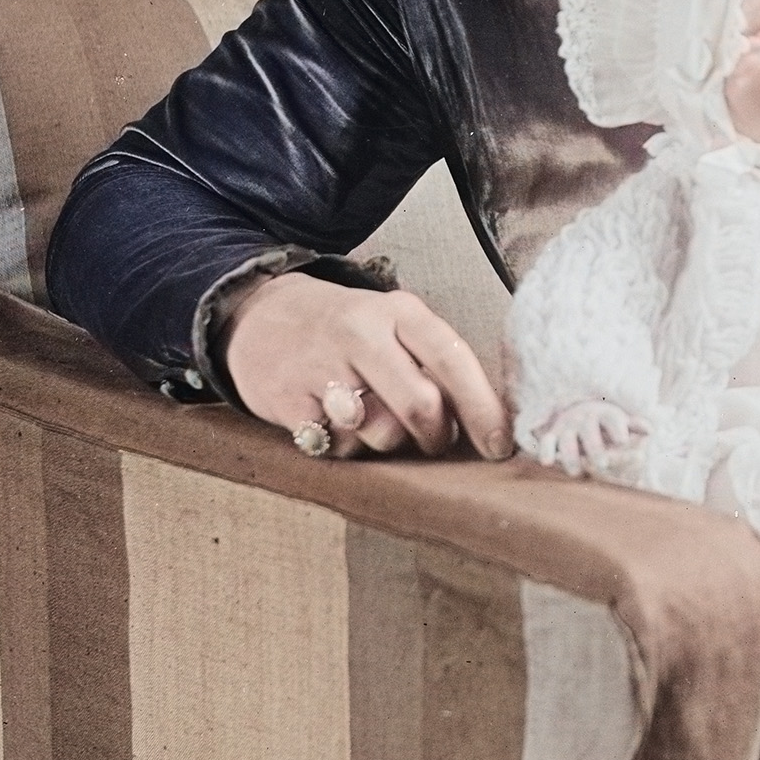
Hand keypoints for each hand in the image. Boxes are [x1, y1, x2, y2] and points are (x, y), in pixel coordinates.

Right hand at [222, 271, 512, 459]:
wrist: (259, 316)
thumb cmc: (347, 332)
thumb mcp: (394, 327)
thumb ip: (435, 367)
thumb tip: (487, 424)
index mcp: (400, 312)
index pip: (452, 359)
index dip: (482, 407)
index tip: (500, 445)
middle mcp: (362, 333)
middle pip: (420, 406)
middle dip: (436, 436)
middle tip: (434, 441)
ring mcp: (322, 366)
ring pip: (379, 432)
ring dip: (385, 441)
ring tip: (370, 417)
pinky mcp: (288, 399)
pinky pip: (338, 446)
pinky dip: (345, 446)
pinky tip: (335, 422)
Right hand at [524, 398, 645, 476]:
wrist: (578, 411)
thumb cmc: (606, 423)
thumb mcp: (622, 421)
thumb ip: (635, 426)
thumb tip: (649, 430)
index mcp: (605, 415)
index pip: (612, 420)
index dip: (617, 429)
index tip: (623, 440)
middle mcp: (585, 419)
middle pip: (589, 432)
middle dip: (595, 447)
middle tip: (602, 463)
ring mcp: (567, 427)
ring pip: (567, 440)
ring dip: (571, 456)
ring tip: (576, 473)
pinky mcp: (553, 436)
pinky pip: (546, 442)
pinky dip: (545, 450)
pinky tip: (548, 462)